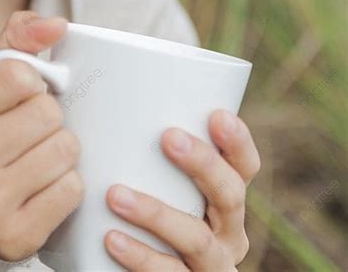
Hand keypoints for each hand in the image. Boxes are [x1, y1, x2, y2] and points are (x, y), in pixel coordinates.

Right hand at [0, 11, 83, 261]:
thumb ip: (20, 40)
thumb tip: (58, 24)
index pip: (17, 76)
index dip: (33, 82)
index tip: (22, 96)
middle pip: (46, 113)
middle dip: (49, 117)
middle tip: (30, 132)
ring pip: (64, 149)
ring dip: (61, 149)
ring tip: (35, 157)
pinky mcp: (12, 239)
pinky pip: (71, 189)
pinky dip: (66, 184)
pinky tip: (41, 187)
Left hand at [104, 110, 260, 270]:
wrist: (157, 270)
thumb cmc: (154, 209)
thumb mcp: (166, 186)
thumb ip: (152, 153)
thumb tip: (105, 96)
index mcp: (228, 199)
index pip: (246, 166)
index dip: (238, 141)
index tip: (217, 116)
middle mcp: (229, 233)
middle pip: (229, 195)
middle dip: (203, 163)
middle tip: (168, 137)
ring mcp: (211, 266)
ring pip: (197, 239)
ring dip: (156, 213)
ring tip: (115, 195)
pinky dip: (140, 256)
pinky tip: (112, 238)